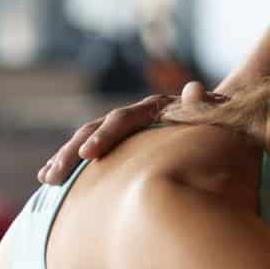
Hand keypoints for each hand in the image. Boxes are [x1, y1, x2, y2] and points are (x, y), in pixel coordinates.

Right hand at [35, 82, 215, 184]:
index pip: (123, 120)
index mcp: (154, 108)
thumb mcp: (219, 114)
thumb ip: (205, 105)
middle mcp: (135, 116)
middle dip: (72, 151)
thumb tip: (194, 88)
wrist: (221, 121)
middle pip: (96, 129)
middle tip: (54, 175)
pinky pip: (91, 153)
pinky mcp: (122, 146)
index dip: (105, 136)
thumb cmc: (223, 125)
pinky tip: (49, 180)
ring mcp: (126, 131)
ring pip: (87, 140)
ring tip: (46, 179)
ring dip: (65, 158)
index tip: (89, 155)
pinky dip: (71, 164)